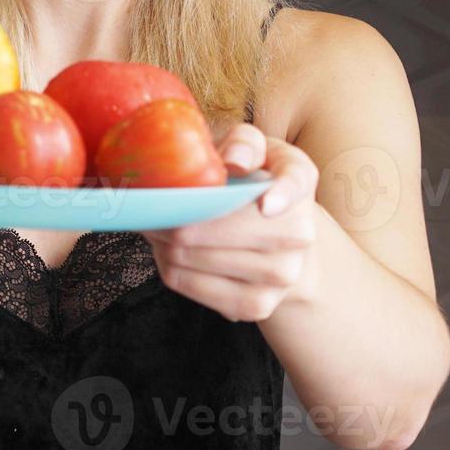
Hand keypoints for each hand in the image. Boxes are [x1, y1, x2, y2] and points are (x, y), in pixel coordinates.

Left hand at [142, 123, 318, 322]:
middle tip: (148, 206)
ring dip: (163, 241)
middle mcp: (300, 233)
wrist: (276, 236)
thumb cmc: (252, 180)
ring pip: (199, 258)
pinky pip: (194, 287)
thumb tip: (234, 162)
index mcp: (300, 179)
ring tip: (155, 225)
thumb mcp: (251, 148)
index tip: (265, 204)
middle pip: (221, 227)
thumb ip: (244, 143)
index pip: (294, 182)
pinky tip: (167, 252)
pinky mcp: (257, 306)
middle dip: (174, 216)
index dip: (281, 195)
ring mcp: (282, 275)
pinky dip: (170, 268)